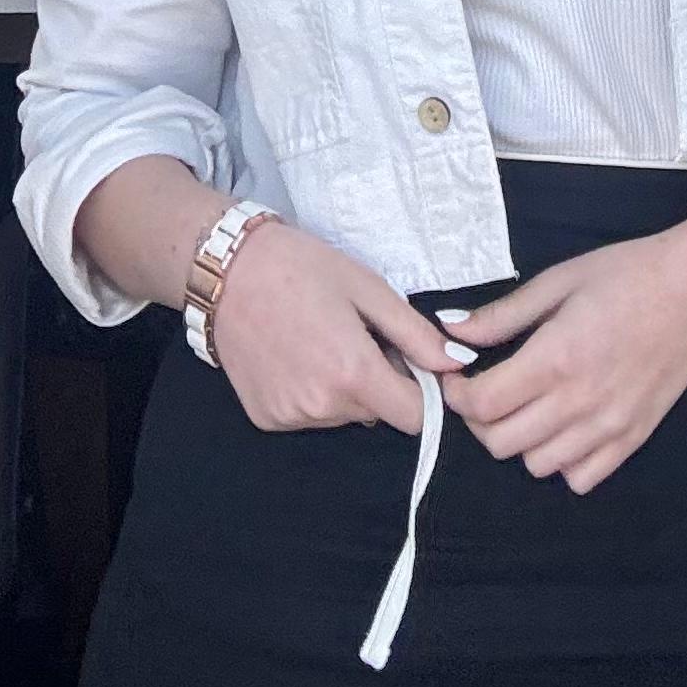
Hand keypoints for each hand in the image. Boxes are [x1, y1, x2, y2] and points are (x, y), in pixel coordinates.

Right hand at [209, 220, 464, 440]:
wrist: (226, 270)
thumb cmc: (301, 267)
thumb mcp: (368, 288)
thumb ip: (416, 334)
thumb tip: (460, 363)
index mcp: (353, 374)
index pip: (415, 417)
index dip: (424, 393)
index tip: (414, 363)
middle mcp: (322, 407)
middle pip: (379, 412)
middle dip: (381, 381)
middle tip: (358, 334)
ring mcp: (290, 417)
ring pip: (345, 414)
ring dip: (346, 388)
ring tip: (323, 339)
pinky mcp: (266, 419)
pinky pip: (309, 415)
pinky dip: (313, 392)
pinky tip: (296, 355)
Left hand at [438, 234, 686, 492]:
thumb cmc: (626, 276)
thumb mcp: (557, 281)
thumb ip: (502, 315)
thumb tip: (451, 331)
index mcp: (556, 358)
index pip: (483, 403)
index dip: (457, 394)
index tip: (458, 375)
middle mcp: (579, 403)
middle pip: (501, 443)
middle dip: (480, 420)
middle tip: (487, 388)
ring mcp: (609, 427)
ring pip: (536, 465)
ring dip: (520, 441)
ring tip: (527, 405)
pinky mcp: (632, 440)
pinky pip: (580, 478)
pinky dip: (562, 462)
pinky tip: (564, 426)